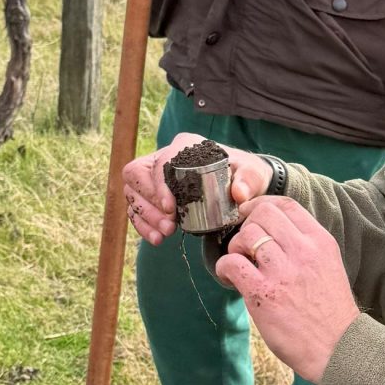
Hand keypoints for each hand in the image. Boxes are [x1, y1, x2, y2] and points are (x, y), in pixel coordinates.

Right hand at [122, 131, 274, 243]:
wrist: (240, 186)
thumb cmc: (244, 175)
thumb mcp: (253, 174)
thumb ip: (248, 181)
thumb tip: (239, 193)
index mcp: (185, 145)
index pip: (161, 160)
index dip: (159, 184)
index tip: (171, 208)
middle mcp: (164, 157)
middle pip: (137, 174)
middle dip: (149, 203)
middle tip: (169, 225)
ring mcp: (153, 176)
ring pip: (132, 192)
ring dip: (145, 216)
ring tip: (165, 234)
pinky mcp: (151, 195)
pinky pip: (135, 208)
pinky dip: (142, 225)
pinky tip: (156, 239)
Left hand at [214, 197, 358, 383]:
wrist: (338, 348)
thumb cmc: (330, 312)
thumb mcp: (329, 267)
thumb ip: (305, 248)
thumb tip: (273, 235)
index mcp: (320, 242)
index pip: (286, 204)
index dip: (261, 205)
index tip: (250, 215)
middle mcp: (302, 252)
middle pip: (263, 214)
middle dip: (247, 226)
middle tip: (245, 245)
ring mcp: (282, 272)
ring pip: (246, 236)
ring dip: (235, 247)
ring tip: (240, 265)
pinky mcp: (263, 294)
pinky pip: (232, 264)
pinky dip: (224, 267)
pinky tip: (229, 277)